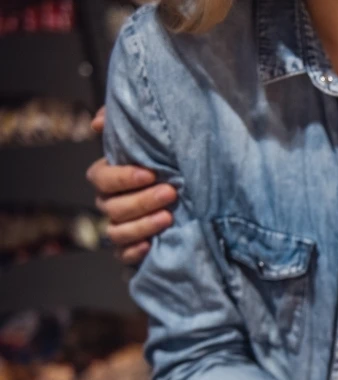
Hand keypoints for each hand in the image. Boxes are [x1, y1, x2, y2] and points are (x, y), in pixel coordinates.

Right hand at [87, 107, 176, 264]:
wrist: (196, 194)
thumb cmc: (169, 165)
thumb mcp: (154, 141)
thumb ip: (124, 127)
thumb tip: (98, 122)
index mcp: (109, 177)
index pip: (100, 177)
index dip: (122, 177)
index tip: (150, 174)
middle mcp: (110, 203)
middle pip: (112, 206)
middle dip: (141, 201)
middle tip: (170, 194)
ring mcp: (119, 227)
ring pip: (117, 231)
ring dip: (141, 225)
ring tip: (169, 218)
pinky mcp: (131, 250)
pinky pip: (123, 255)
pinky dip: (134, 251)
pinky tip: (151, 245)